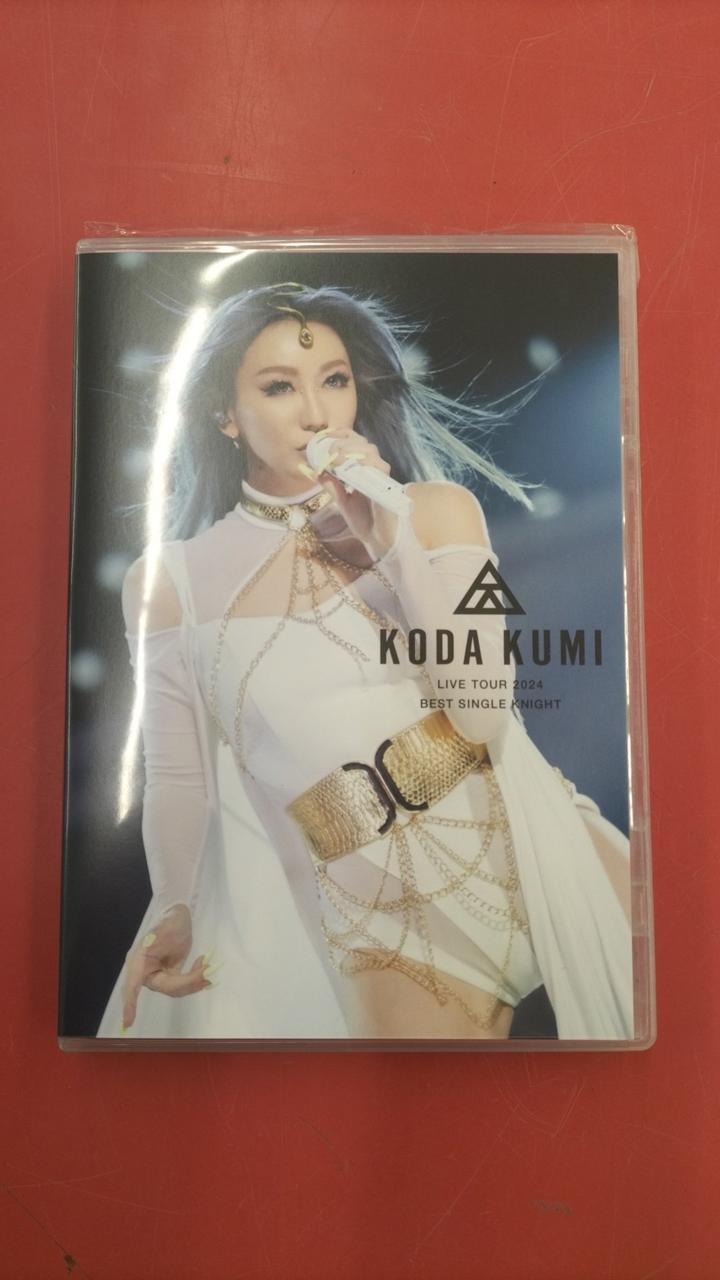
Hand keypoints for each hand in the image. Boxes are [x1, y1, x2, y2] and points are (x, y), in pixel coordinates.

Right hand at [120, 903, 213, 1031]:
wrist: (177, 915)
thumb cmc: (169, 921)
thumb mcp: (167, 930)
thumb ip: (165, 948)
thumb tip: (164, 963)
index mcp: (138, 960)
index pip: (132, 985)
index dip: (130, 1004)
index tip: (127, 1023)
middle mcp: (145, 971)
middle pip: (166, 987)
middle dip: (187, 982)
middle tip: (205, 970)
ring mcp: (157, 974)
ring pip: (176, 989)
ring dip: (194, 982)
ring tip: (206, 965)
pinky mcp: (169, 975)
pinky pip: (182, 985)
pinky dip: (194, 979)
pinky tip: (202, 964)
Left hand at [311, 428, 399, 558]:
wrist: (378, 540)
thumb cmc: (364, 521)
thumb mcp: (342, 502)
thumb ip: (333, 488)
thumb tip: (318, 474)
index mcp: (364, 469)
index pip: (355, 442)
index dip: (341, 435)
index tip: (325, 437)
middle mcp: (374, 468)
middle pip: (362, 442)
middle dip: (342, 442)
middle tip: (328, 451)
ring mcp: (381, 475)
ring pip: (369, 450)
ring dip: (349, 451)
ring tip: (334, 459)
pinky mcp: (386, 484)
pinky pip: (376, 466)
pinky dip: (361, 464)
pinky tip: (347, 469)